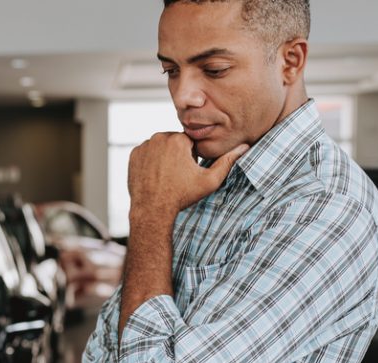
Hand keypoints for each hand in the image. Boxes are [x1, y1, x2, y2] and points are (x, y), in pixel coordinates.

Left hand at [127, 133, 247, 222]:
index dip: (192, 156)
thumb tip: (244, 146)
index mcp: (178, 139)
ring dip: (165, 157)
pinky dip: (151, 161)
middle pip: (174, 142)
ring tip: (166, 176)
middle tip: (177, 176)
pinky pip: (147, 153)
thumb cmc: (182, 196)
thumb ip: (227, 162)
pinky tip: (155, 176)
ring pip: (160, 147)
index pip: (190, 141)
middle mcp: (158, 137)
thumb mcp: (209, 181)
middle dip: (178, 155)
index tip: (188, 171)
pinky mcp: (133, 155)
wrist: (152, 210)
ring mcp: (144, 146)